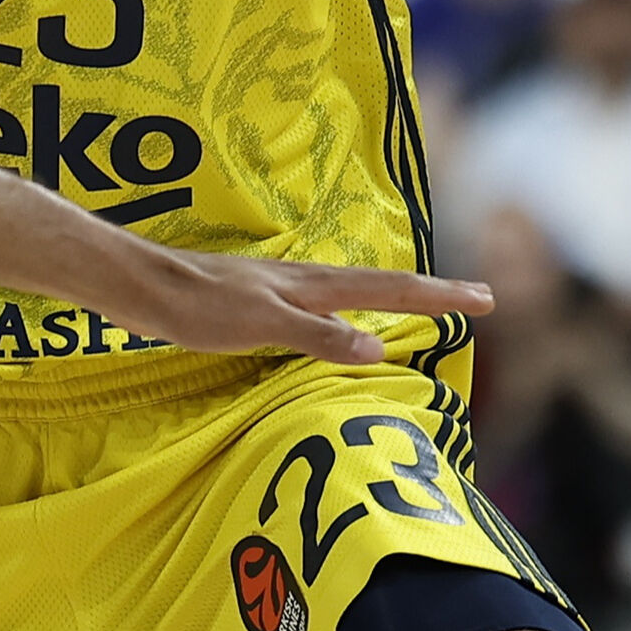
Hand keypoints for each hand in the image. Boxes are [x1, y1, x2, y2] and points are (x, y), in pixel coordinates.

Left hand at [113, 253, 491, 367]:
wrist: (145, 288)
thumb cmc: (199, 306)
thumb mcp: (261, 324)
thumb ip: (317, 336)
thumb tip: (378, 348)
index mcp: (314, 285)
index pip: (391, 289)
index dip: (439, 296)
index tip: (485, 298)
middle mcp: (307, 282)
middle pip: (383, 286)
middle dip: (432, 294)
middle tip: (479, 298)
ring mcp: (285, 289)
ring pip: (357, 293)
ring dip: (397, 300)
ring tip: (427, 307)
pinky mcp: (263, 301)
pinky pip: (327, 307)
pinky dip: (354, 314)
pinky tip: (344, 323)